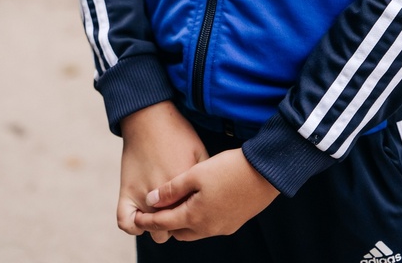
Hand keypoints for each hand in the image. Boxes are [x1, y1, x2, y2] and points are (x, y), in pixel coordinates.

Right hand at [118, 102, 208, 241]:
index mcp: (183, 186)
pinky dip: (134, 225)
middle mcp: (162, 196)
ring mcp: (142, 196)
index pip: (191, 216)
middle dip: (176, 222)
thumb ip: (205, 177)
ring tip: (162, 210)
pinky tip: (141, 217)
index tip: (193, 205)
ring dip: (157, 224)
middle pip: (172, 228)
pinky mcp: (125, 193)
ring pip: (152, 229)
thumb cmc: (177, 132)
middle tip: (178, 207)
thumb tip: (212, 195)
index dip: (193, 213)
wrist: (149, 117)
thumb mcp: (199, 151)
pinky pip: (125, 223)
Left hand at [136, 149, 278, 241]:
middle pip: (179, 232)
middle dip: (166, 223)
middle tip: (158, 210)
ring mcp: (223, 227)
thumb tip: (151, 199)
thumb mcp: (196, 173)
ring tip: (179, 204)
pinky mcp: (234, 222)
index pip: (164, 224)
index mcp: (195, 217)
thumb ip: (172, 188)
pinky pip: (210, 226)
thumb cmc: (229, 169)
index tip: (136, 218)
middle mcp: (208, 228)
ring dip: (184, 221)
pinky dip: (200, 219)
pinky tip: (202, 202)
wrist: (265, 172)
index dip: (148, 220)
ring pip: (195, 231)